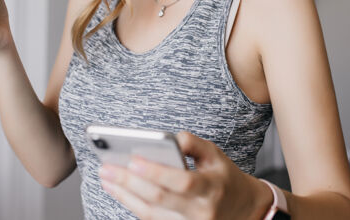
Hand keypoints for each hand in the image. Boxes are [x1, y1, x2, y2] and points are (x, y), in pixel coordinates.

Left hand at [98, 131, 271, 219]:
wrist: (243, 211)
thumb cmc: (224, 178)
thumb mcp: (216, 155)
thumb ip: (193, 144)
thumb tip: (170, 138)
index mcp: (212, 188)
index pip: (182, 182)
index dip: (156, 172)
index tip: (133, 159)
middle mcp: (200, 212)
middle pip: (159, 199)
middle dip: (130, 183)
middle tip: (107, 167)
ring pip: (150, 213)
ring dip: (124, 195)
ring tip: (106, 177)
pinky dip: (132, 205)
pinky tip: (118, 191)